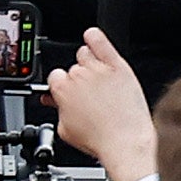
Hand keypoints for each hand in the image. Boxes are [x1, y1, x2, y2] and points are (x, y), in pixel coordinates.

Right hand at [44, 28, 155, 180]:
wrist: (126, 142)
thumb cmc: (98, 140)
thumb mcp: (66, 131)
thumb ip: (58, 111)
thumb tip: (55, 103)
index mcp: (62, 89)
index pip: (55, 77)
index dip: (61, 87)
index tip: (68, 94)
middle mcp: (79, 75)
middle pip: (72, 67)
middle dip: (78, 80)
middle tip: (88, 96)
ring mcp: (99, 69)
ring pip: (85, 54)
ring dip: (88, 63)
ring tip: (97, 79)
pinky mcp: (118, 67)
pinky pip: (101, 42)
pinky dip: (95, 38)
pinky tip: (93, 38)